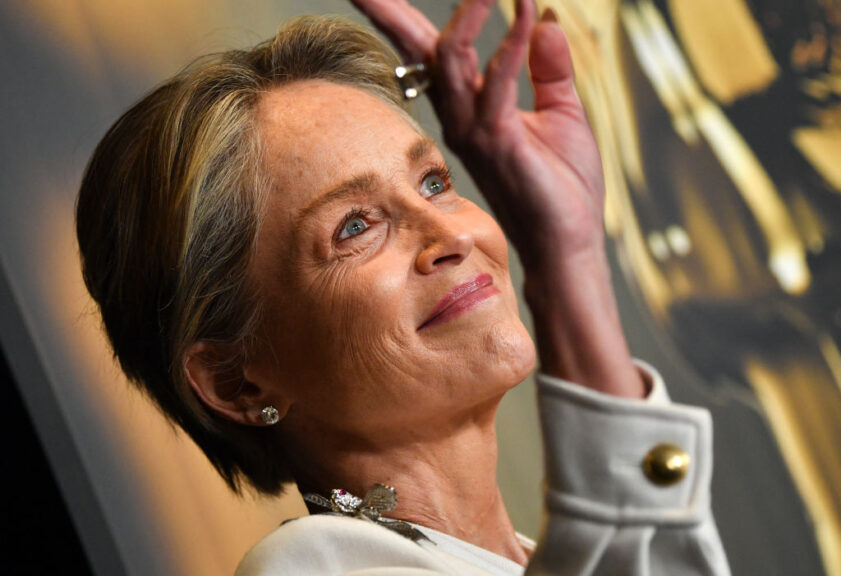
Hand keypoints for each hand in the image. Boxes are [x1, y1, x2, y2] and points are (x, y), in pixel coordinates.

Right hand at [351, 0, 604, 269]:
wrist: (567, 241)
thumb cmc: (562, 187)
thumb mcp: (562, 112)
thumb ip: (549, 66)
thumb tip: (544, 17)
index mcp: (470, 108)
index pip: (431, 53)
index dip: (405, 17)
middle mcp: (461, 117)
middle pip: (420, 51)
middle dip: (390, 12)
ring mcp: (473, 130)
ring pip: (450, 59)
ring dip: (468, 13)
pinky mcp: (496, 141)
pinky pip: (498, 81)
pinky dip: (513, 41)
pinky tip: (527, 10)